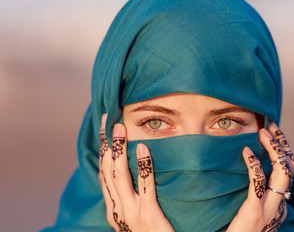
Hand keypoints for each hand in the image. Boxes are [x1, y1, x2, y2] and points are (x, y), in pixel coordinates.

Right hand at [98, 114, 174, 231]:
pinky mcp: (148, 216)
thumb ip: (133, 197)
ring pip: (118, 176)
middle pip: (106, 171)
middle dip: (106, 144)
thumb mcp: (135, 216)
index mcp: (113, 209)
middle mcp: (117, 210)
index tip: (103, 130)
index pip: (103, 174)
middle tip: (110, 120)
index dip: (101, 151)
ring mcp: (131, 214)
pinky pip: (145, 187)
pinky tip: (143, 148)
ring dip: (118, 149)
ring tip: (121, 129)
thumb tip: (134, 171)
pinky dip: (143, 166)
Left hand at [227, 122, 293, 231]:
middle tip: (270, 126)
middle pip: (290, 168)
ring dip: (274, 149)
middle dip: (282, 144)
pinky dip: (255, 164)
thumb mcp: (251, 209)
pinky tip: (246, 151)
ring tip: (262, 132)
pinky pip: (259, 183)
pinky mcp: (255, 212)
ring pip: (282, 173)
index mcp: (279, 202)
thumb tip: (247, 167)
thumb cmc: (238, 229)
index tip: (273, 131)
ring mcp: (270, 209)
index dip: (284, 149)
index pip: (288, 170)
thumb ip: (254, 192)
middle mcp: (279, 204)